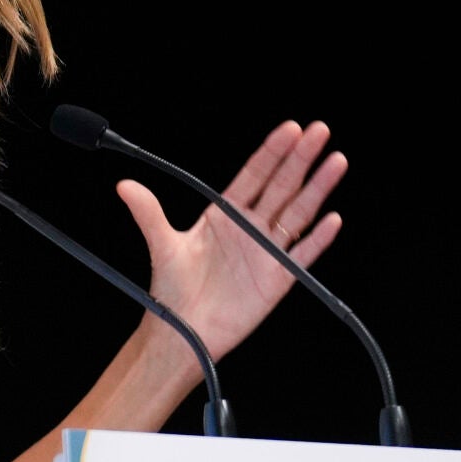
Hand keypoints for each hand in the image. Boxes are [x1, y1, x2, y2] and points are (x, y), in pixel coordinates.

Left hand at [116, 120, 346, 360]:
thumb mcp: (161, 246)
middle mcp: (250, 228)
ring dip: (317, 188)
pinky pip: (303, 255)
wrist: (182, 332)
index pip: (254, 175)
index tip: (290, 129)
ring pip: (298, 213)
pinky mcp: (277, 279)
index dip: (272, 152)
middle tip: (320, 131)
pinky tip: (332, 219)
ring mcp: (266, 252)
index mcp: (225, 214)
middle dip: (301, 158)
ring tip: (335, 162)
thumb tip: (125, 186)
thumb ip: (148, 213)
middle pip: (282, 186)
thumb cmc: (172, 291)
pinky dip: (317, 239)